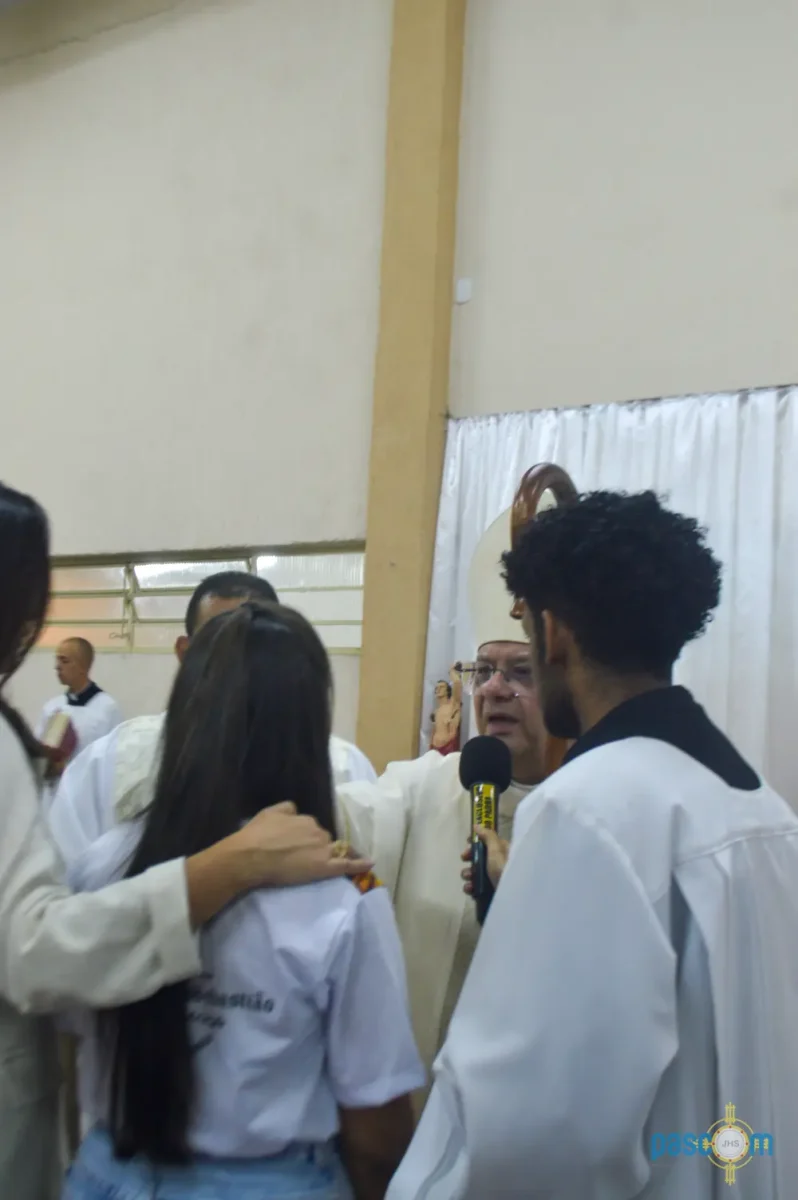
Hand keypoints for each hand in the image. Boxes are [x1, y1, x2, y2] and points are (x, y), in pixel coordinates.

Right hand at [230, 803, 374, 889]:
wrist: (250, 857)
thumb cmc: (256, 836)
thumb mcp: (270, 812)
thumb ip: (287, 809)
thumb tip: (296, 810)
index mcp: (305, 819)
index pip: (312, 827)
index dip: (306, 836)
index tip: (298, 844)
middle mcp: (318, 831)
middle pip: (324, 838)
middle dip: (317, 846)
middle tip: (302, 857)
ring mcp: (323, 850)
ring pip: (334, 850)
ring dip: (332, 854)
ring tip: (325, 863)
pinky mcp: (325, 867)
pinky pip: (347, 865)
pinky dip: (360, 863)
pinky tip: (370, 863)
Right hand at [461, 827, 509, 892]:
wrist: (513, 896)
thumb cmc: (504, 868)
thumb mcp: (496, 849)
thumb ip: (487, 836)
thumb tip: (477, 825)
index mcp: (504, 850)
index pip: (488, 841)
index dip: (477, 841)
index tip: (467, 842)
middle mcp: (499, 863)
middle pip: (480, 856)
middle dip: (469, 858)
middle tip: (465, 859)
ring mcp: (494, 878)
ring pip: (476, 872)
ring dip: (468, 873)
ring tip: (468, 877)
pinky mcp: (490, 891)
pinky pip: (477, 886)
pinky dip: (471, 887)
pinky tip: (470, 889)